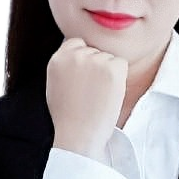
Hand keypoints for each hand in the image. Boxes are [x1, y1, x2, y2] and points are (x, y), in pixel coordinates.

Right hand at [45, 37, 125, 159]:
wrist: (77, 135)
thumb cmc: (67, 116)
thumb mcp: (56, 83)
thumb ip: (66, 65)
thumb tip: (82, 54)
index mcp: (58, 58)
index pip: (77, 43)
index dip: (84, 60)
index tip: (83, 77)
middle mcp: (75, 54)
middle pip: (95, 50)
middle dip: (96, 67)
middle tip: (90, 91)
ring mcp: (94, 60)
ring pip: (109, 58)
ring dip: (108, 73)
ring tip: (97, 96)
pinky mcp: (112, 68)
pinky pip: (122, 64)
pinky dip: (120, 78)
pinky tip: (108, 94)